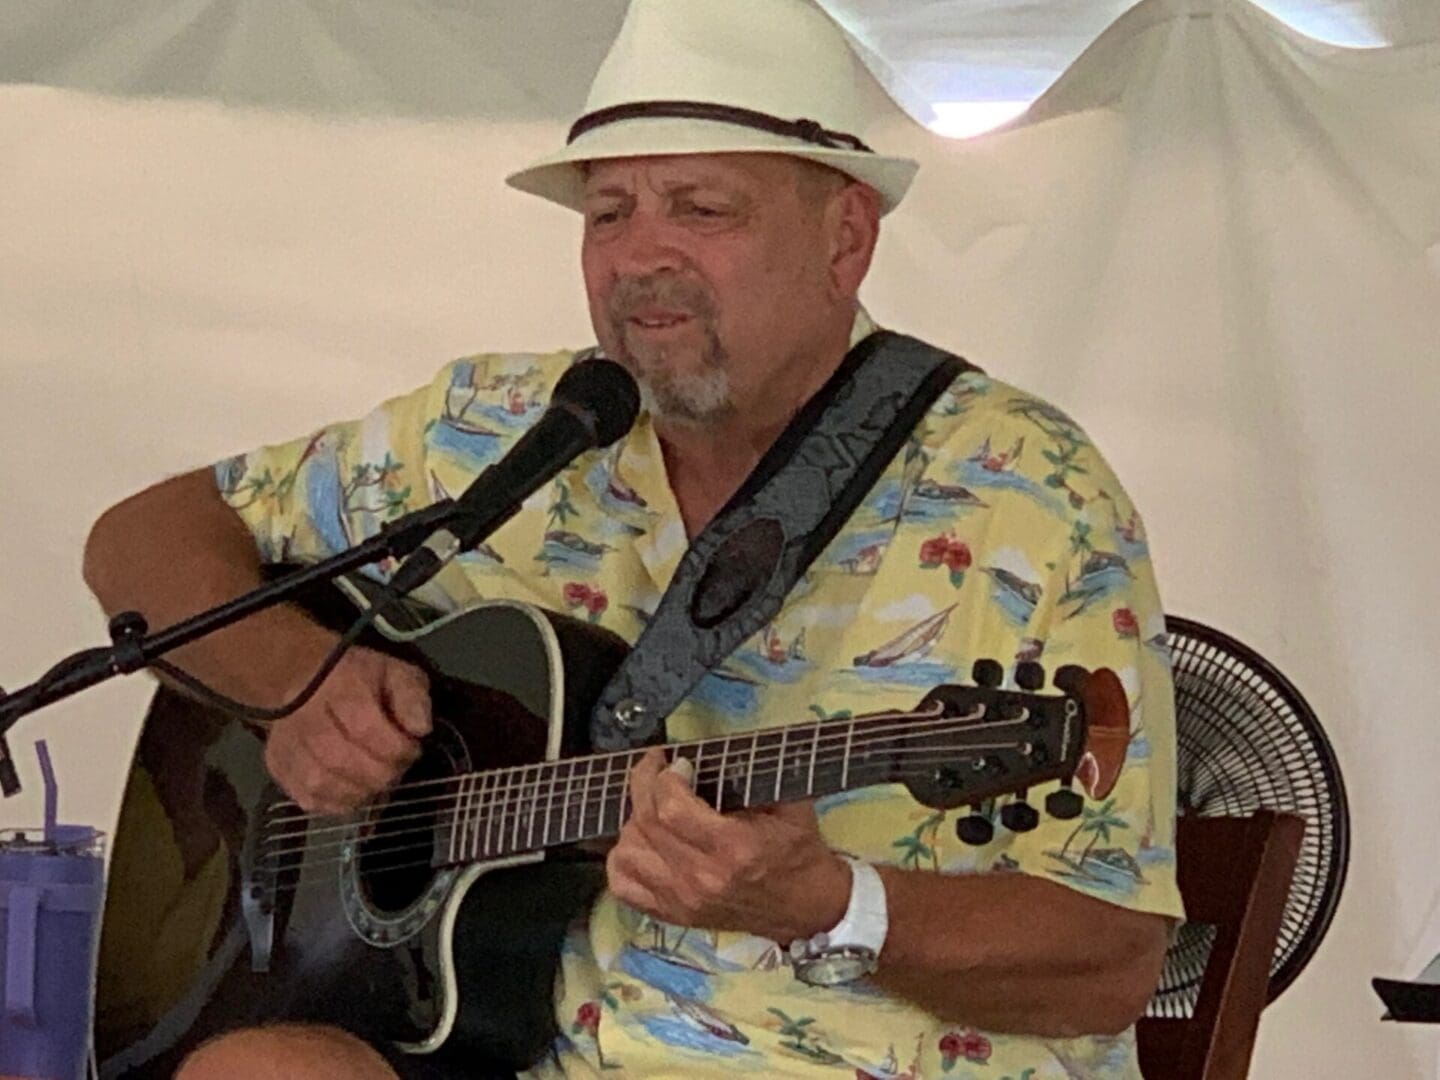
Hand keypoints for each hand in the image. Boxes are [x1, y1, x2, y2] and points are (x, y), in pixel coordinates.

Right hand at [262, 646, 430, 813]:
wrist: (307, 679)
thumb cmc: (360, 680)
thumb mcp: (396, 674)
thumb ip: (412, 697)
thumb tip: (420, 728)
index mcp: (339, 688)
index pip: (364, 728)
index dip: (396, 749)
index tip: (412, 750)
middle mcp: (305, 717)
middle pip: (340, 760)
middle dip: (380, 774)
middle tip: (396, 769)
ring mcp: (287, 744)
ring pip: (321, 784)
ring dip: (360, 792)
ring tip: (377, 781)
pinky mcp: (279, 767)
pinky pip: (309, 799)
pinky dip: (338, 803)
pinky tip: (354, 789)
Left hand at [605, 747, 850, 941]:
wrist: (807, 908)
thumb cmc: (798, 851)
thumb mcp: (791, 804)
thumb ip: (753, 776)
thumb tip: (713, 749)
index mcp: (733, 849)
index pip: (671, 809)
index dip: (665, 777)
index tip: (679, 763)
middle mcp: (701, 879)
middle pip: (645, 824)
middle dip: (645, 784)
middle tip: (658, 768)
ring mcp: (682, 901)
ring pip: (627, 853)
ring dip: (633, 822)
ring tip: (653, 807)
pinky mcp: (673, 915)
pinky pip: (623, 886)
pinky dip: (622, 859)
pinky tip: (642, 841)